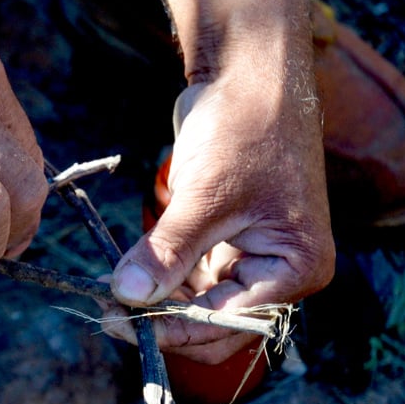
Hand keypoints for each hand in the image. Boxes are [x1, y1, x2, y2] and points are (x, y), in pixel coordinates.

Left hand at [104, 73, 335, 362]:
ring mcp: (253, 255)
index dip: (171, 329)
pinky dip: (160, 274)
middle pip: (214, 321)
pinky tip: (124, 272)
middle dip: (163, 319)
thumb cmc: (244, 128)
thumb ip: (167, 252)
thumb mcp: (203, 196)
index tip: (117, 322)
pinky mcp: (227, 238)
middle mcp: (282, 271)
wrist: (249, 73)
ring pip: (198, 301)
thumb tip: (128, 297)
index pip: (227, 323)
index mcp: (297, 268)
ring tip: (108, 292)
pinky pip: (191, 274)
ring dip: (156, 299)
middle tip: (107, 312)